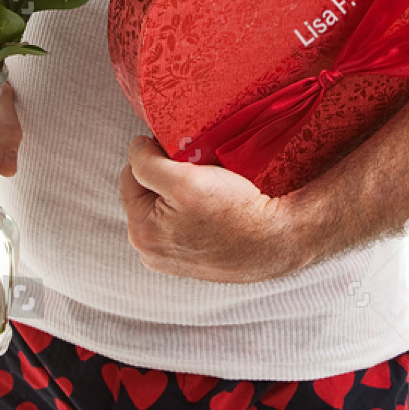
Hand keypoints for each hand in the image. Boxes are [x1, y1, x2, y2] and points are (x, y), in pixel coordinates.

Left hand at [120, 135, 299, 282]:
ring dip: (180, 192)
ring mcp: (170, 259)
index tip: (184, 154)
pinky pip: (182, 223)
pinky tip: (213, 206)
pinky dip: (193, 210)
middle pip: (147, 193)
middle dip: (167, 177)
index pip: (131, 175)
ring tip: (208, 188)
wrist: (277, 241)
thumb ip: (146, 163)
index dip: (155, 157)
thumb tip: (134, 149)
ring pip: (165, 207)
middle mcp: (149, 252)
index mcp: (140, 232)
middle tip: (198, 170)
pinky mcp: (192, 260)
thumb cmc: (234, 211)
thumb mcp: (184, 180)